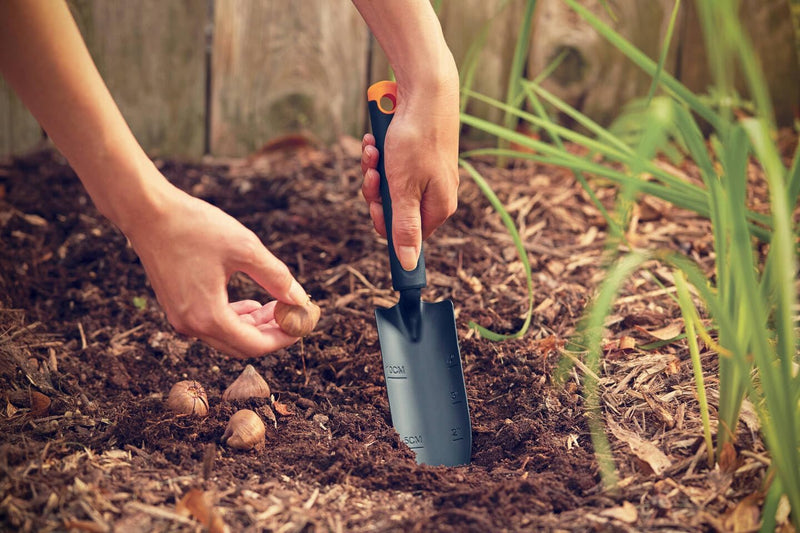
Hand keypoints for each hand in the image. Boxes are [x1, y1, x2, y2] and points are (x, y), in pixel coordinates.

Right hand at [125, 178, 309, 358]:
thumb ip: (276, 277)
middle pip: (241, 346)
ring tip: (276, 306)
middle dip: (270, 333)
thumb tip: (300, 299)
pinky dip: (235, 319)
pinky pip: (212, 325)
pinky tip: (252, 303)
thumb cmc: (195, 227)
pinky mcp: (176, 307)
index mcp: (208, 317)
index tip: (302, 325)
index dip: (283, 338)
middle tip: (293, 316)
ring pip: (227, 337)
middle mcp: (191, 326)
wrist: (146, 212)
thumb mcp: (245, 248)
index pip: (254, 345)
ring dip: (254, 326)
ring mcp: (180, 319)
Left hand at [360, 79, 459, 269]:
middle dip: (375, 190)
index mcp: (439, 207)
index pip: (406, 235)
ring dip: (374, 169)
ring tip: (373, 149)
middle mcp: (437, 192)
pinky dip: (380, 154)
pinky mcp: (420, 154)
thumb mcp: (403, 189)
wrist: (425, 89)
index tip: (375, 204)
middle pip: (394, 209)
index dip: (384, 221)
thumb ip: (404, 228)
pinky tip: (376, 139)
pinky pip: (392, 165)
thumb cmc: (416, 139)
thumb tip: (409, 265)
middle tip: (373, 171)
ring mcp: (429, 172)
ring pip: (390, 185)